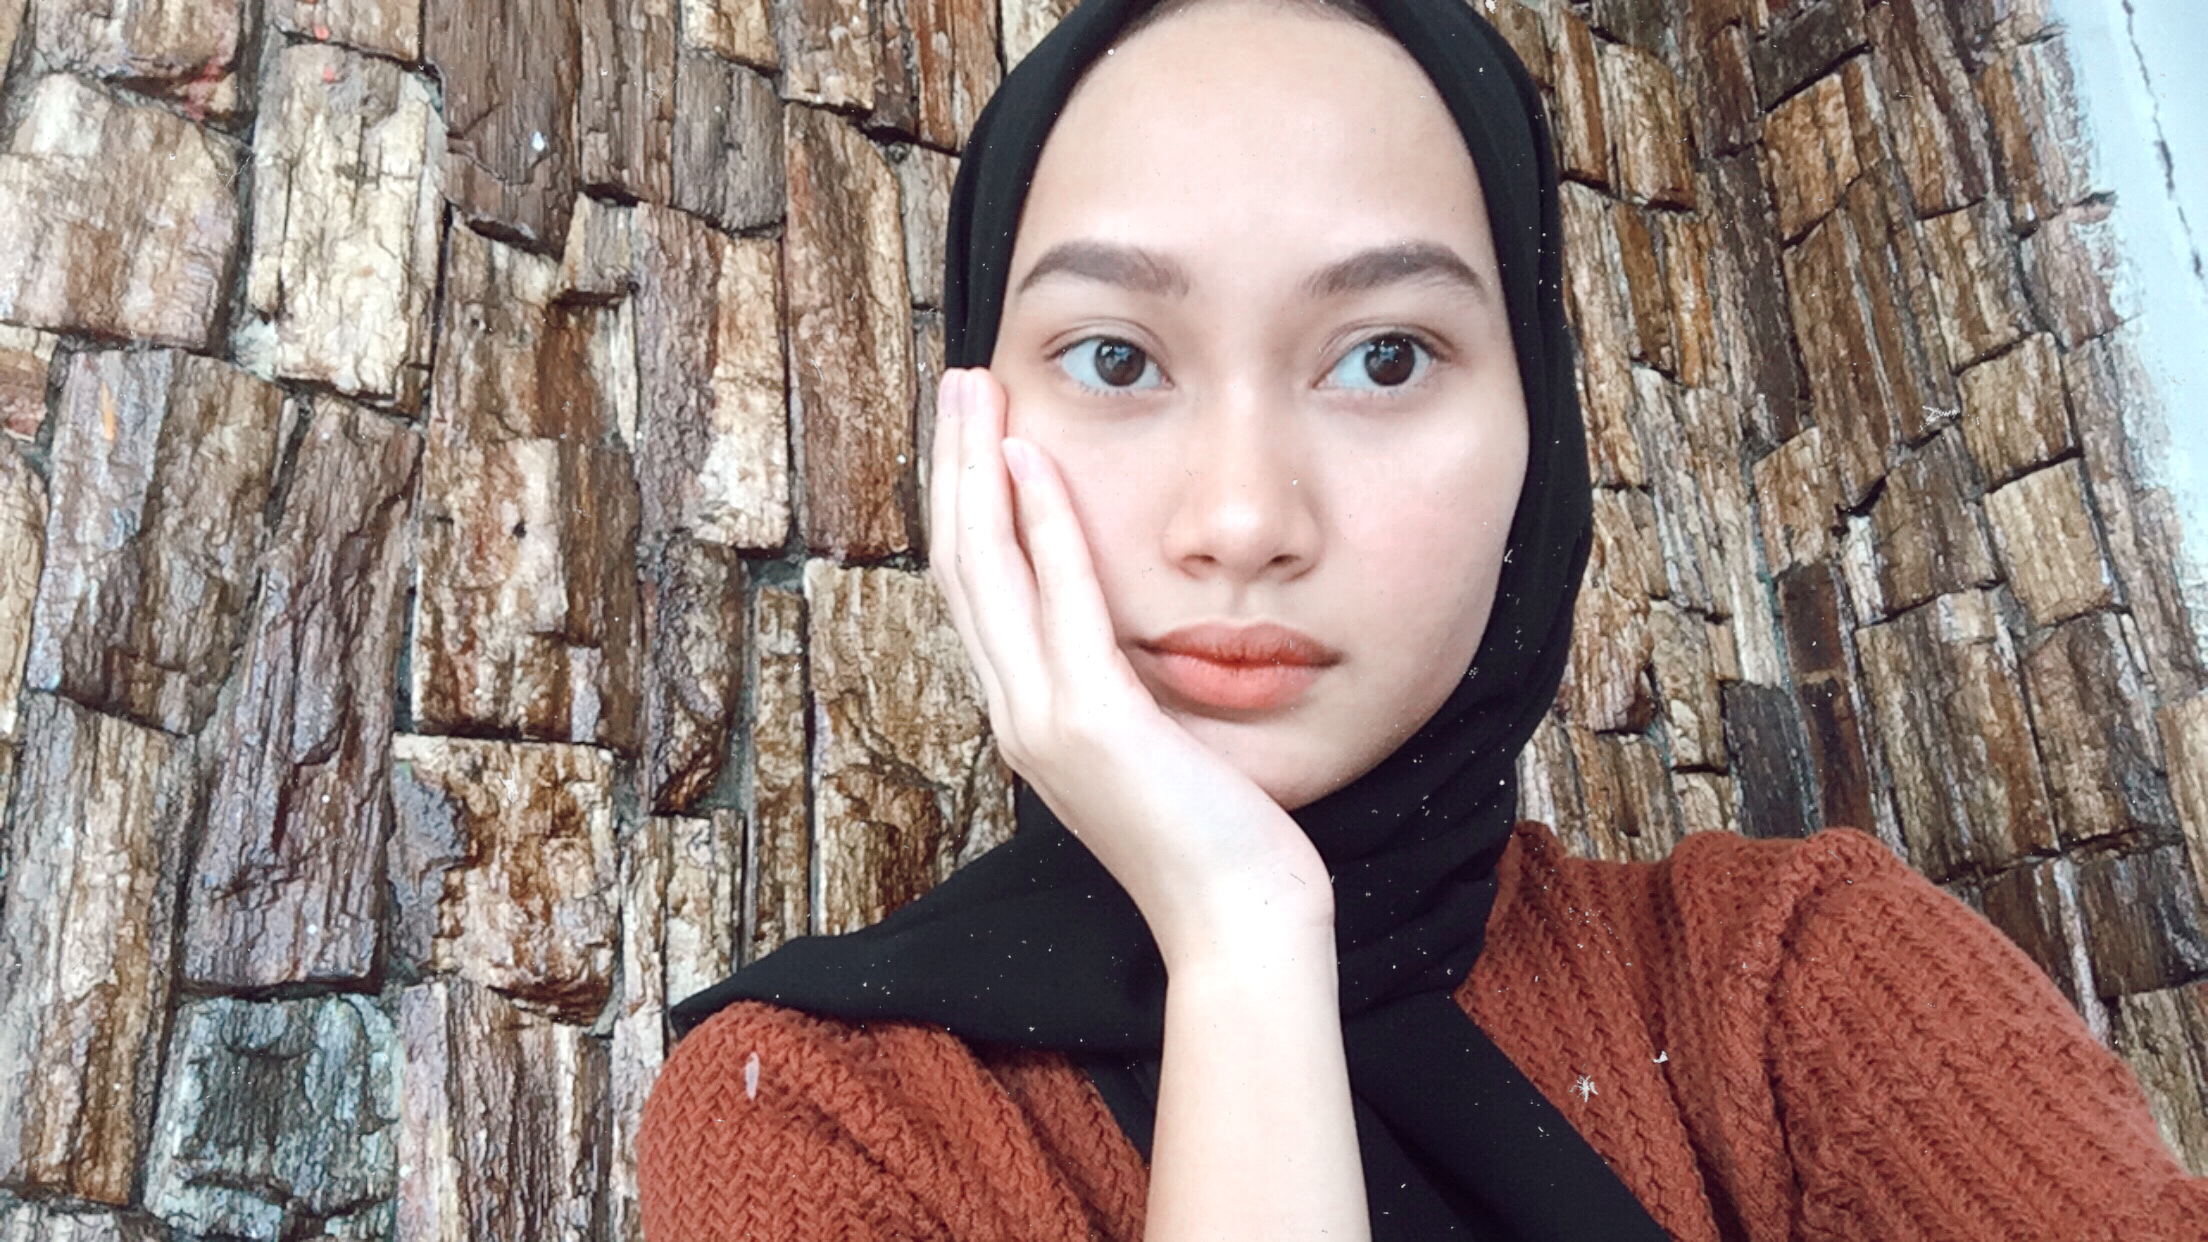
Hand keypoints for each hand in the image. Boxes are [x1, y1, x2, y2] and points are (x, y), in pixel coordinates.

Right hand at [927, 368, 1334, 966]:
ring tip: (976, 390)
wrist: (1236, 919)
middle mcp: (1017, 714)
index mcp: (1028, 716)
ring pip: (983, 571)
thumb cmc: (1212, 837)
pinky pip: (1059, 602)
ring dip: (977, 469)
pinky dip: (1043, 524)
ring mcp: (1044, 720)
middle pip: (958, 565)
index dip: (963, 502)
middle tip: (958, 380)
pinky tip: (1036, 461)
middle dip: (952, 464)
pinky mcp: (1092, 722)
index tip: (973, 429)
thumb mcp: (1153, 745)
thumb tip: (1123, 630)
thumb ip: (1120, 687)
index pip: (975, 590)